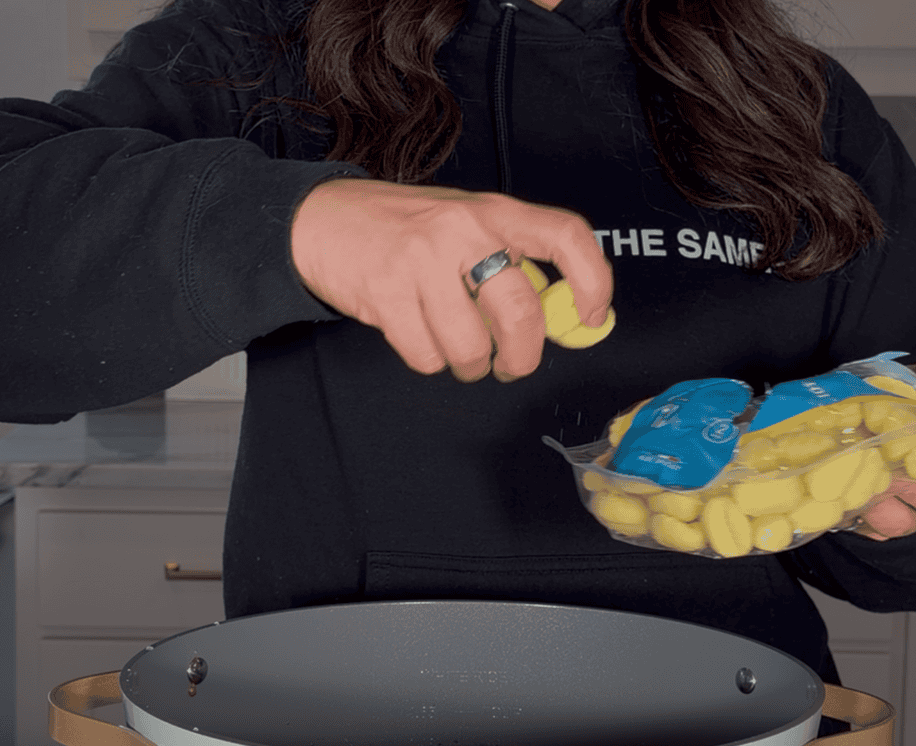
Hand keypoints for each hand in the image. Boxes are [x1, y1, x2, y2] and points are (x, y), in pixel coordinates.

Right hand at [290, 178, 612, 382]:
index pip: (565, 235)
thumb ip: (510, 261)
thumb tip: (563, 318)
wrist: (322, 219)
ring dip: (470, 365)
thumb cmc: (403, 227)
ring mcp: (421, 262)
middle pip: (520, 313)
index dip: (593, 281)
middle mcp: (461, 231)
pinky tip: (420, 337)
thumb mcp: (465, 224)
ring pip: (471, 347)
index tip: (592, 316)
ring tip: (459, 350)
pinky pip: (427, 356)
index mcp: (492, 211)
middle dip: (522, 357)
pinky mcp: (386, 295)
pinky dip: (429, 360)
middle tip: (513, 365)